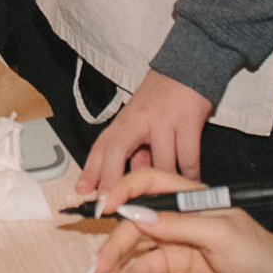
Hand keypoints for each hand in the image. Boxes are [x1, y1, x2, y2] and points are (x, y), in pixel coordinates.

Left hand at [79, 71, 213, 194]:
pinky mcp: (189, 120)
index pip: (101, 147)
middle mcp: (139, 120)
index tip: (82, 192)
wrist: (188, 67)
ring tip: (162, 202)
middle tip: (109, 205)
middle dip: (112, 181)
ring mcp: (164, 120)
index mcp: (124, 121)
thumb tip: (120, 185)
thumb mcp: (140, 122)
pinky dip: (189, 176)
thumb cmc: (160, 98)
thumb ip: (133, 152)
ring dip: (163, 186)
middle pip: (118, 151)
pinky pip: (188, 158)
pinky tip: (188, 186)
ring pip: (160, 163)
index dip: (90, 171)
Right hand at [89, 195, 272, 272]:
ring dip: (117, 264)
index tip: (102, 211)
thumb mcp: (219, 235)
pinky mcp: (177, 263)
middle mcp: (178, 217)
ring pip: (136, 248)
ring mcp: (176, 241)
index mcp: (189, 198)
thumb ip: (177, 225)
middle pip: (133, 223)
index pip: (146, 184)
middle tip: (98, 267)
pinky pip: (146, 268)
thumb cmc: (259, 252)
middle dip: (112, 244)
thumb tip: (137, 216)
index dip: (120, 193)